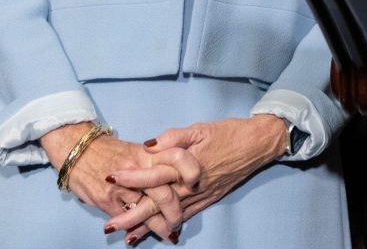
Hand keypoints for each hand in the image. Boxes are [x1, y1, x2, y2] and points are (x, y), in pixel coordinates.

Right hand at [40, 124, 196, 242]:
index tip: (196, 183)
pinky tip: (138, 236)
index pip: (177, 158)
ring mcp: (121, 187)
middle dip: (175, 212)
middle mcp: (137, 170)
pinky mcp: (106, 200)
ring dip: (158, 226)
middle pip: (164, 193)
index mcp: (148, 154)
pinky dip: (134, 229)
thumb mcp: (137, 148)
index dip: (190, 170)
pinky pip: (125, 218)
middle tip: (179, 222)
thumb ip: (155, 160)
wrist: (76, 149)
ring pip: (146, 210)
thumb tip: (175, 173)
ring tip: (169, 234)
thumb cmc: (109, 150)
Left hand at [105, 115, 286, 239]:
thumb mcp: (200, 128)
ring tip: (127, 237)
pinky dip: (172, 225)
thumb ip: (173, 137)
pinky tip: (162, 233)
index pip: (154, 175)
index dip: (132, 178)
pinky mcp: (209, 199)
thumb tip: (148, 146)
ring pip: (170, 214)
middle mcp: (192, 185)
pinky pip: (187, 215)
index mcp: (187, 164)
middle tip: (109, 226)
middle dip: (132, 215)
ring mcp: (201, 195)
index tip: (111, 179)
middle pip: (157, 203)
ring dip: (148, 227)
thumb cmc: (228, 132)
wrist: (257, 144)